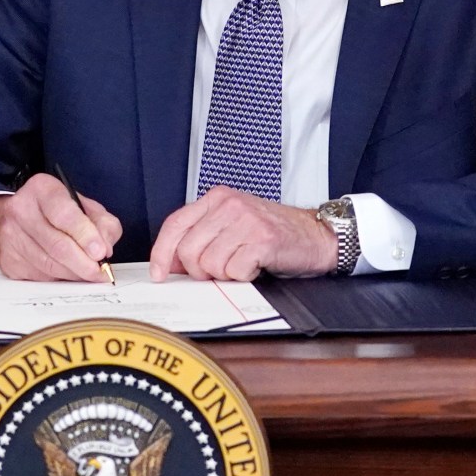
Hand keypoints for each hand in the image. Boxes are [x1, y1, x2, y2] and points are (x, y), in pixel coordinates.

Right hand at [0, 173, 123, 281]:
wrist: (11, 219)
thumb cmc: (52, 211)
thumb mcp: (82, 205)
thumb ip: (101, 222)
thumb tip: (105, 248)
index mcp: (42, 189)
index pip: (64, 214)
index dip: (85, 235)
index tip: (101, 252)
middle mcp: (21, 210)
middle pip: (57, 245)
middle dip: (84, 264)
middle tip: (100, 272)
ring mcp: (11, 237)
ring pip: (50, 266)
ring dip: (75, 274)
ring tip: (88, 273)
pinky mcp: (9, 260)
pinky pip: (40, 277)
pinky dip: (60, 278)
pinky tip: (67, 271)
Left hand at [149, 187, 337, 281]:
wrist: (316, 235)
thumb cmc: (273, 232)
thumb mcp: (233, 224)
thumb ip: (202, 236)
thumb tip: (170, 263)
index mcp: (217, 198)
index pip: (175, 225)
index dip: (161, 253)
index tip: (159, 274)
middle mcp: (229, 205)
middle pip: (188, 250)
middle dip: (198, 270)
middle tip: (219, 270)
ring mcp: (246, 221)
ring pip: (209, 264)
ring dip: (224, 274)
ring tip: (241, 265)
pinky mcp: (262, 240)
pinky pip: (234, 271)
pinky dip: (243, 277)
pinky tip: (255, 267)